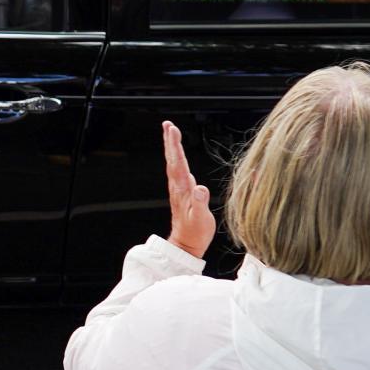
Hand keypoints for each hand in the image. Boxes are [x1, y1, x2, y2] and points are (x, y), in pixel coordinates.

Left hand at [162, 121, 214, 258]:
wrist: (186, 244)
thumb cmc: (195, 233)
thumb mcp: (201, 219)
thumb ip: (200, 203)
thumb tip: (200, 188)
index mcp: (183, 189)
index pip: (178, 163)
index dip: (175, 145)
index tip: (173, 130)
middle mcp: (178, 186)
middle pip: (173, 159)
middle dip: (171, 141)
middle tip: (168, 125)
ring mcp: (179, 189)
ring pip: (174, 163)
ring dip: (172, 147)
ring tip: (171, 133)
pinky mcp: (182, 192)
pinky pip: (178, 170)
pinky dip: (177, 159)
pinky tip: (178, 156)